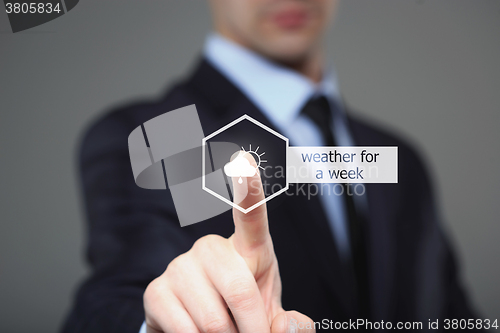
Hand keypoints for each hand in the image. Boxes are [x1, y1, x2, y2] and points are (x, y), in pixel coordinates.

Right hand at [144, 153, 314, 332]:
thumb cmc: (244, 313)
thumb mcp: (272, 317)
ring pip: (214, 321)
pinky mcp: (156, 291)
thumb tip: (285, 326)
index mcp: (249, 248)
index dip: (247, 188)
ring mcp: (181, 266)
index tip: (243, 160)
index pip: (251, 216)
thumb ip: (290, 325)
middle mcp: (212, 248)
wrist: (198, 327)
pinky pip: (186, 331)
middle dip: (252, 331)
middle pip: (240, 290)